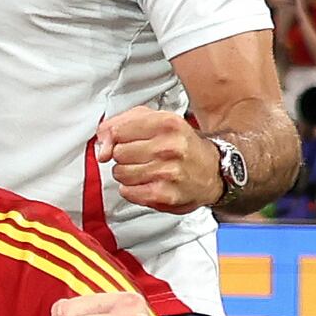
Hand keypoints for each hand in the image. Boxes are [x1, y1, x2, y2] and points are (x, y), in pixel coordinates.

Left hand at [92, 105, 226, 215]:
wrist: (214, 171)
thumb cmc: (182, 145)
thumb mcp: (155, 121)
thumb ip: (120, 124)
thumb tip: (102, 144)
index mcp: (166, 123)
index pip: (117, 130)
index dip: (113, 138)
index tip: (120, 141)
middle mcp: (169, 147)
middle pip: (117, 153)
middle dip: (124, 156)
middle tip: (142, 156)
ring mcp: (167, 171)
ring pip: (120, 173)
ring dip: (128, 173)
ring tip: (147, 169)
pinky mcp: (164, 194)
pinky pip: (127, 191)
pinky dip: (132, 189)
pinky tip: (148, 183)